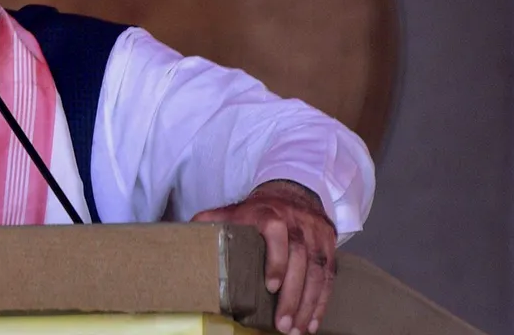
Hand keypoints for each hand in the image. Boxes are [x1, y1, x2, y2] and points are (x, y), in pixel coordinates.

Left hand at [192, 181, 336, 334]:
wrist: (293, 193)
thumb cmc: (258, 210)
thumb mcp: (234, 211)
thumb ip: (211, 221)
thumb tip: (184, 234)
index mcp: (270, 213)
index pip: (276, 232)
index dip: (276, 259)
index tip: (270, 286)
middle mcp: (297, 223)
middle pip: (301, 259)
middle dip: (293, 295)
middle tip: (283, 323)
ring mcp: (316, 235)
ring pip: (318, 272)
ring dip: (309, 304)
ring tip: (297, 330)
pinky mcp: (329, 246)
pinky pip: (329, 276)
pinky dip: (322, 301)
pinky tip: (313, 322)